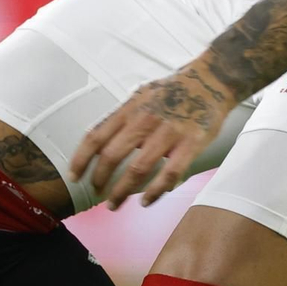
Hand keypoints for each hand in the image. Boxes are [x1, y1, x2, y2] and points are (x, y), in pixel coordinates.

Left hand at [70, 64, 236, 207]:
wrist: (212, 81)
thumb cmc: (174, 90)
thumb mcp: (142, 95)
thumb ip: (123, 118)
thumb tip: (101, 142)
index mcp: (130, 108)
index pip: (96, 136)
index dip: (81, 159)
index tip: (74, 176)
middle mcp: (145, 120)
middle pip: (112, 156)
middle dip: (100, 180)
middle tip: (98, 193)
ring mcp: (169, 133)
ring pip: (138, 170)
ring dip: (122, 192)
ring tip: (115, 204)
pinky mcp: (191, 144)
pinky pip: (169, 175)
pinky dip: (154, 192)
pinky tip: (146, 201)